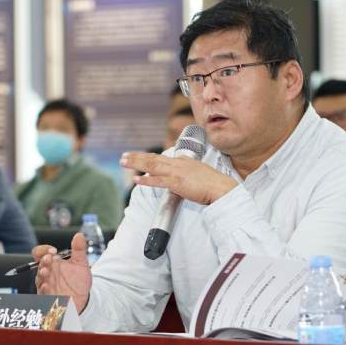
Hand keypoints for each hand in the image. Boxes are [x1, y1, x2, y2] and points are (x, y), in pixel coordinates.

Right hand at [32, 233, 91, 313]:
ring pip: (38, 278)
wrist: (82, 299)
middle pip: (38, 264)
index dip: (43, 250)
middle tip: (49, 259)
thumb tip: (79, 235)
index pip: (40, 253)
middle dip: (43, 261)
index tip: (53, 251)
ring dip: (41, 274)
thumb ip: (79, 250)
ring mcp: (46, 284)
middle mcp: (47, 273)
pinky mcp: (47, 296)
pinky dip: (43, 289)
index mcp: (53, 263)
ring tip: (46, 272)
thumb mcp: (81, 264)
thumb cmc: (78, 281)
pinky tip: (47, 286)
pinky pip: (41, 293)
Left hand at [121, 152, 237, 204]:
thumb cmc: (213, 184)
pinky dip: (147, 180)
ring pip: (152, 166)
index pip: (162, 158)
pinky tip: (137, 179)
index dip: (148, 157)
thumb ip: (188, 173)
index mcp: (183, 161)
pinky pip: (159, 181)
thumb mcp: (199, 173)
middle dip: (137, 157)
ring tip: (124, 161)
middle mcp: (178, 164)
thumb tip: (182, 178)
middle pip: (153, 158)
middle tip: (123, 156)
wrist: (222, 188)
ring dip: (136, 163)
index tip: (137, 157)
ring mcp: (177, 173)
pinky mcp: (177, 183)